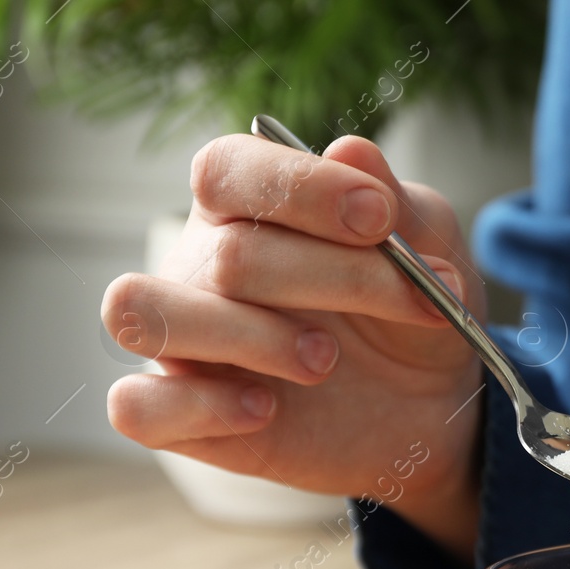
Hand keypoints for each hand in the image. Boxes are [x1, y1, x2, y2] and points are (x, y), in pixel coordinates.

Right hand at [102, 134, 485, 556]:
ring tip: (324, 359)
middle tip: (415, 303)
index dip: (299, 186)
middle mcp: (199, 266)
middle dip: (337, 279)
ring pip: (140, 313)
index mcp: (247, 207)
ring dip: (246, 336)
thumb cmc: (412, 313)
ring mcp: (184, 343)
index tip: (380, 217)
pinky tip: (265, 409)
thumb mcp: (431, 255)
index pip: (227, 169)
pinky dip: (197, 407)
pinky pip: (138, 408)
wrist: (430, 408)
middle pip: (228, 254)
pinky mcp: (185, 416)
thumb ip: (401, 209)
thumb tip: (351, 151)